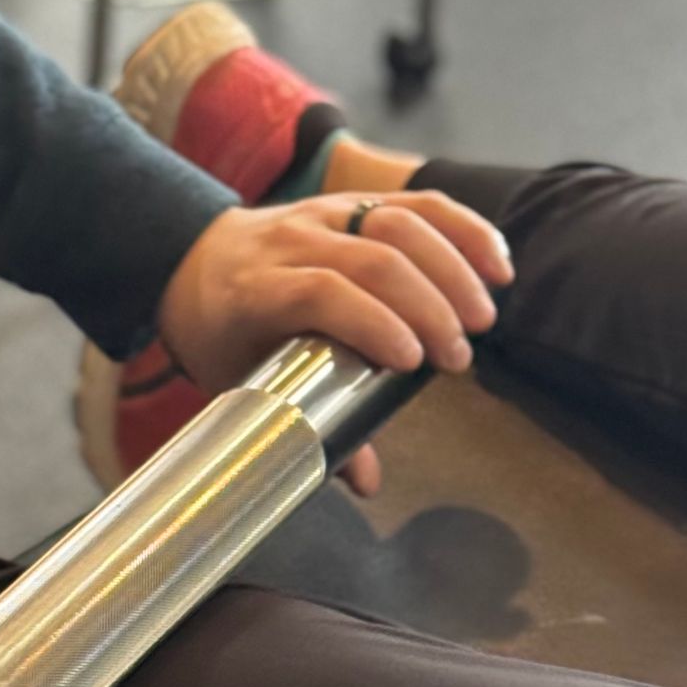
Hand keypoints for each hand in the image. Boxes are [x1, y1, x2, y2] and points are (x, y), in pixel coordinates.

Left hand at [155, 192, 513, 493]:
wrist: (191, 265)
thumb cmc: (224, 336)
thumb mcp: (246, 382)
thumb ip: (307, 426)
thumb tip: (367, 484)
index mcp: (254, 289)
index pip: (319, 292)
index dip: (371, 322)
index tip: (411, 363)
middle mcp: (289, 242)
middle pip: (371, 257)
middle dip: (427, 306)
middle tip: (458, 359)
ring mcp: (323, 214)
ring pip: (399, 223)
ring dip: (454, 269)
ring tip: (483, 320)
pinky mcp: (355, 202)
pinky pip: (417, 204)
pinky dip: (464, 231)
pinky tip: (495, 266)